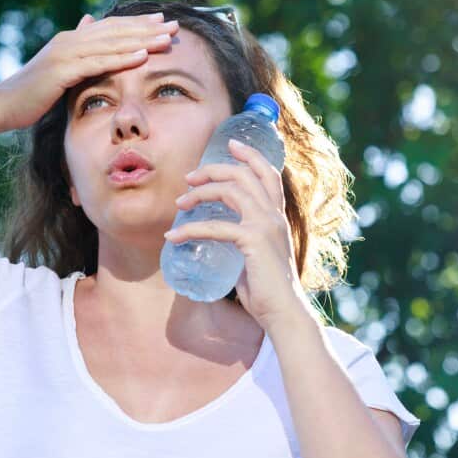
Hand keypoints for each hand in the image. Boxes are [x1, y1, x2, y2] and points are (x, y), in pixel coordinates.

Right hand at [0, 12, 179, 129]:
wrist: (1, 104)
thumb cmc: (30, 94)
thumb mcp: (57, 70)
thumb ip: (75, 50)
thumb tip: (89, 23)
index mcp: (71, 40)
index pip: (110, 28)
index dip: (137, 24)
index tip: (161, 22)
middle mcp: (70, 41)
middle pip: (116, 31)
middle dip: (147, 28)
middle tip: (174, 25)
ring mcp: (65, 54)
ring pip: (111, 44)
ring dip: (142, 40)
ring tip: (166, 38)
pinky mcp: (62, 70)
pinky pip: (98, 63)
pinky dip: (122, 58)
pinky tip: (142, 56)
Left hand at [165, 138, 308, 332]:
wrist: (284, 314)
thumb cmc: (268, 292)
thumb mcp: (256, 257)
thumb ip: (242, 243)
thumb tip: (217, 244)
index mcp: (277, 217)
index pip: (269, 174)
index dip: (250, 155)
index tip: (230, 144)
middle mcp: (274, 215)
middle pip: (244, 174)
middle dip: (214, 169)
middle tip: (189, 178)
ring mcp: (266, 225)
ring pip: (230, 190)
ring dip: (200, 192)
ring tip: (179, 203)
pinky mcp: (253, 240)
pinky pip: (215, 226)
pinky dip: (190, 229)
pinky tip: (172, 237)